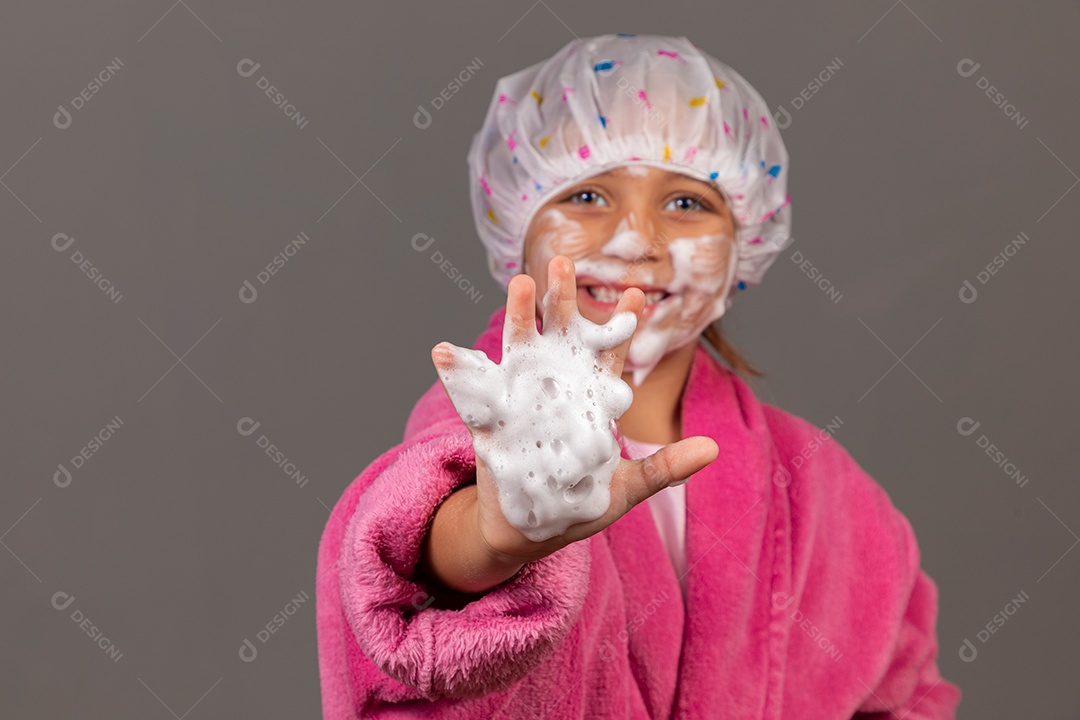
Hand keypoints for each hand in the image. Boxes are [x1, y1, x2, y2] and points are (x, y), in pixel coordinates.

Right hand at [432, 255, 718, 565]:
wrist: (527, 534)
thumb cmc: (579, 509)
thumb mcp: (626, 490)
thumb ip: (664, 468)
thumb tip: (713, 449)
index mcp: (589, 403)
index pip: (608, 356)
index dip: (620, 325)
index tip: (636, 291)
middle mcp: (554, 393)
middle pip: (562, 339)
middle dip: (564, 301)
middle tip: (563, 262)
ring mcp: (520, 405)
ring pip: (520, 353)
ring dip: (520, 320)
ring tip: (518, 284)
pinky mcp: (489, 426)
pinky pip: (471, 397)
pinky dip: (457, 375)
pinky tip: (443, 350)